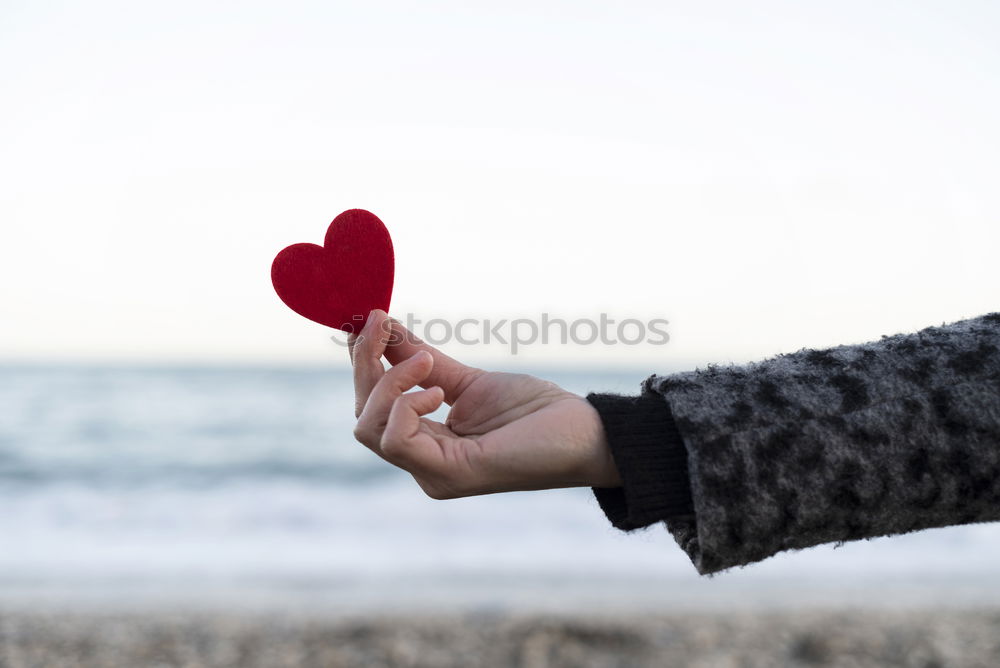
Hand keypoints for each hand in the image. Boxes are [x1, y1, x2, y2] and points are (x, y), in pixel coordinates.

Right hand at [349, 310, 621, 498]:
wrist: (585, 433)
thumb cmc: (535, 412)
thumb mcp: (469, 379)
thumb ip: (424, 361)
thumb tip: (386, 328)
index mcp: (428, 444)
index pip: (373, 408)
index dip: (364, 362)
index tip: (372, 317)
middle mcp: (424, 464)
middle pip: (364, 418)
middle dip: (365, 364)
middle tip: (381, 321)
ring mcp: (433, 474)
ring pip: (371, 429)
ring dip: (389, 383)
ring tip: (427, 361)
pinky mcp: (450, 475)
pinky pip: (398, 441)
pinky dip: (407, 406)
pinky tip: (438, 390)